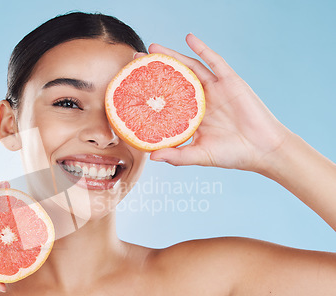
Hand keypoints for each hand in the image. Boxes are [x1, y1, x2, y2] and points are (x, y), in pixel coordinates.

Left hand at [148, 34, 291, 172]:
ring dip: (172, 55)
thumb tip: (151, 156)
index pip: (167, 98)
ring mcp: (216, 88)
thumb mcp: (200, 155)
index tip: (131, 85)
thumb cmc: (233, 154)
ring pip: (190, 67)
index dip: (150, 90)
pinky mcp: (231, 81)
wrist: (263, 150)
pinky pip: (215, 61)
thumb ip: (177, 156)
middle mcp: (201, 99)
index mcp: (192, 115)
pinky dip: (202, 48)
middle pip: (174, 78)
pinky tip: (189, 38)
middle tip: (135, 60)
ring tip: (153, 47)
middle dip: (155, 68)